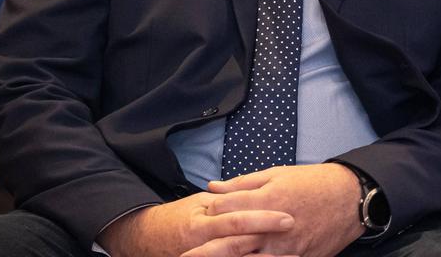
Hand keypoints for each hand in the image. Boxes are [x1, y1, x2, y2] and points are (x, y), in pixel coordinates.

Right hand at [98, 191, 294, 256]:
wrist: (145, 239)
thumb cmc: (179, 218)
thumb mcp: (200, 203)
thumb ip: (227, 198)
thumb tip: (254, 189)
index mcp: (204, 222)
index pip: (238, 219)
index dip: (264, 217)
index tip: (290, 215)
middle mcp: (204, 242)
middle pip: (240, 242)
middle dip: (267, 239)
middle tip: (295, 232)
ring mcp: (204, 256)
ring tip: (294, 256)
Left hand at [184, 163, 364, 256]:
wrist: (350, 199)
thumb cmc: (314, 183)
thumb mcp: (278, 174)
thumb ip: (243, 184)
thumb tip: (214, 186)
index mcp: (264, 201)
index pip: (224, 210)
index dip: (209, 213)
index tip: (198, 218)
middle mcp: (270, 228)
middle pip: (229, 243)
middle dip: (203, 252)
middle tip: (182, 256)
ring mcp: (284, 249)